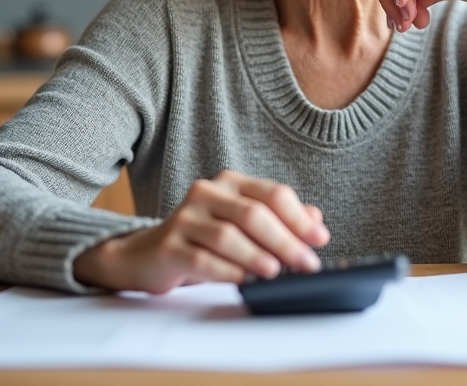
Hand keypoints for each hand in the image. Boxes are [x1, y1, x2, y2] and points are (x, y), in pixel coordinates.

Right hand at [72, 170, 329, 293]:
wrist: (146, 255)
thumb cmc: (204, 240)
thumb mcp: (243, 226)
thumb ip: (279, 220)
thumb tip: (316, 220)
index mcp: (230, 184)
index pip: (272, 194)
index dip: (299, 218)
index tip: (320, 239)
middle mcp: (206, 194)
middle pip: (253, 214)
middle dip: (285, 241)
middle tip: (306, 263)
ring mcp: (185, 218)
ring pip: (227, 236)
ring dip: (257, 256)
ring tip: (277, 273)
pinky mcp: (169, 246)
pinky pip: (202, 259)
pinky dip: (228, 272)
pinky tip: (245, 281)